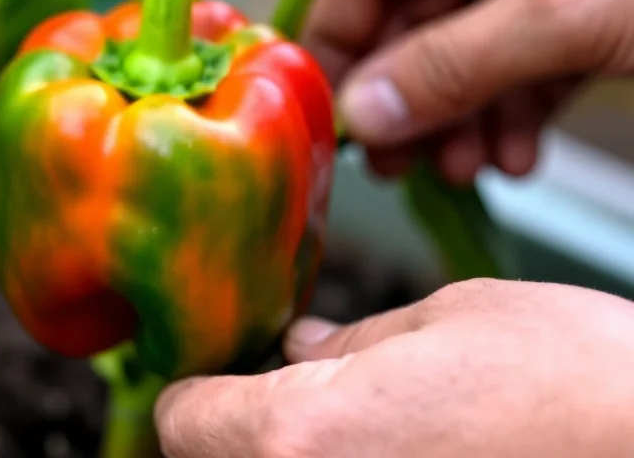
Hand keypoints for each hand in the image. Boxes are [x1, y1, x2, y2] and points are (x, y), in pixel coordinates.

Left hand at [154, 278, 633, 456]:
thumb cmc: (582, 388)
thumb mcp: (450, 321)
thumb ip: (352, 345)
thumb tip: (301, 348)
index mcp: (302, 438)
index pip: (183, 420)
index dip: (198, 385)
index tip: (221, 367)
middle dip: (236, 426)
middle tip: (279, 390)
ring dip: (289, 454)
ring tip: (349, 424)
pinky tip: (395, 451)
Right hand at [302, 0, 633, 183]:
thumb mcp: (565, 13)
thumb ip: (454, 64)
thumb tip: (362, 114)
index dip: (336, 39)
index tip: (325, 112)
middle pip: (409, 23)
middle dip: (404, 100)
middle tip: (392, 161)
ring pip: (460, 61)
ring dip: (455, 124)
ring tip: (467, 168)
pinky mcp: (581, 23)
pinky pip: (516, 76)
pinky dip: (508, 121)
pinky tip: (516, 156)